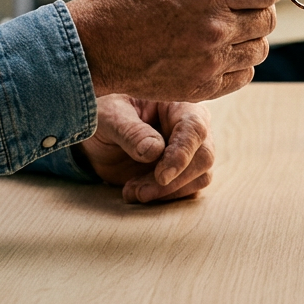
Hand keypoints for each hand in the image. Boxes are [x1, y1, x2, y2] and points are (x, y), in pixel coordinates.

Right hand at [66, 0, 282, 100]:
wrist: (94, 44)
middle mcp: (215, 30)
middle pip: (268, 19)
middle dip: (255, 7)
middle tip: (228, 3)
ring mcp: (210, 62)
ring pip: (260, 48)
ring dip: (248, 35)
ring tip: (219, 26)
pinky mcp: (203, 88)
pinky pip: (244, 74)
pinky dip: (236, 61)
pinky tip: (213, 49)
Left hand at [75, 95, 214, 202]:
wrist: (100, 136)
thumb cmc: (107, 116)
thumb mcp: (110, 117)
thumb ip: (131, 131)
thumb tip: (155, 150)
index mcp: (179, 105)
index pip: (195, 129)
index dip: (182, 154)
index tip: (162, 176)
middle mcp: (192, 128)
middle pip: (203, 157)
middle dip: (173, 181)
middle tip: (139, 191)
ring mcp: (191, 152)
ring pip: (200, 177)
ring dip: (166, 192)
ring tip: (131, 191)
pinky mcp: (184, 173)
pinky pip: (188, 191)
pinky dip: (164, 198)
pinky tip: (136, 193)